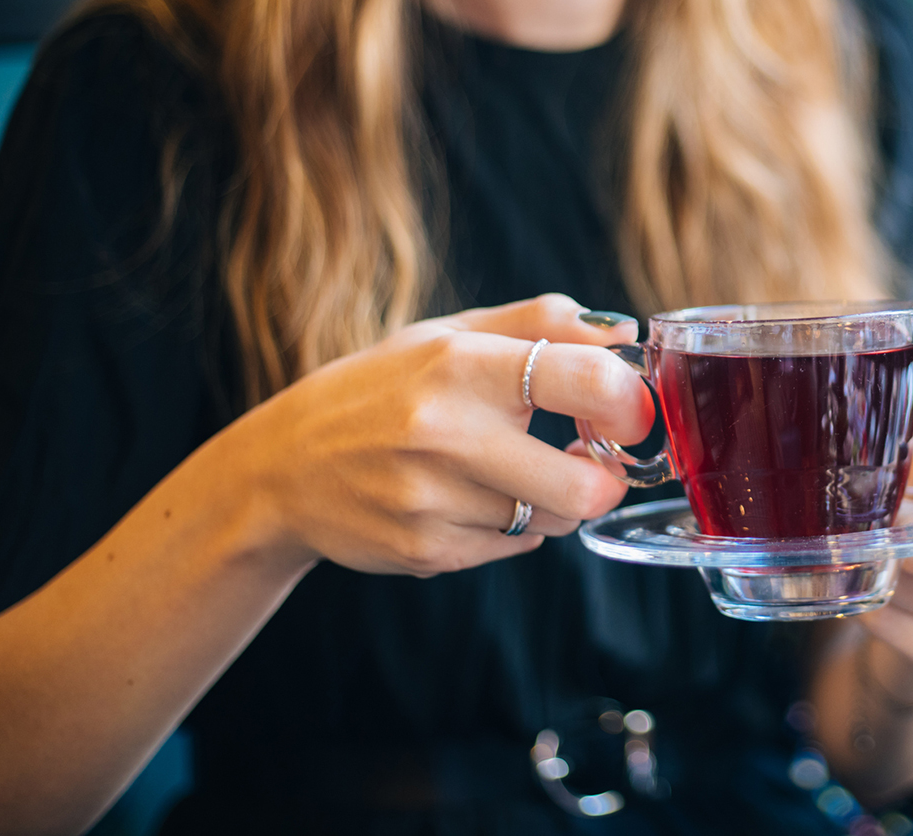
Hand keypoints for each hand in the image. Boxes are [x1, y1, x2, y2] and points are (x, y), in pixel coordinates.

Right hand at [229, 294, 653, 576]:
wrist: (281, 470)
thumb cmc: (378, 390)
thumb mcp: (448, 336)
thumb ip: (541, 323)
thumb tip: (626, 334)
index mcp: (459, 365)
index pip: (587, 381)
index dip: (631, 403)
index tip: (630, 412)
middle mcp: (446, 434)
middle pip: (584, 486)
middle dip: (604, 479)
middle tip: (589, 460)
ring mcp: (433, 501)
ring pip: (552, 519)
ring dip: (551, 499)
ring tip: (507, 470)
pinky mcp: (426, 551)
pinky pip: (514, 545)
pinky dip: (511, 525)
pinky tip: (466, 498)